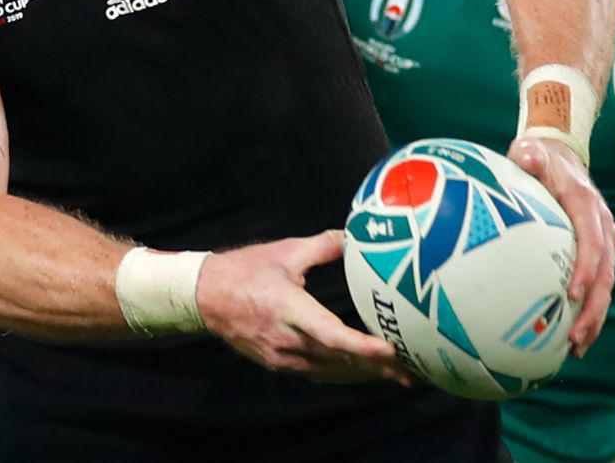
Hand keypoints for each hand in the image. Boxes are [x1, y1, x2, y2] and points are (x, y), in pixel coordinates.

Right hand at [195, 229, 411, 384]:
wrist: (204, 296)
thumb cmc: (242, 271)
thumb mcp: (283, 252)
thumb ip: (322, 246)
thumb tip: (354, 237)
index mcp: (289, 309)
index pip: (331, 334)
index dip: (362, 346)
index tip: (390, 350)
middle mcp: (287, 339)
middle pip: (339, 360)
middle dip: (376, 368)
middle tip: (410, 372)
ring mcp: (281, 356)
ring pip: (330, 372)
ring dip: (363, 376)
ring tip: (395, 377)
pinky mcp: (278, 363)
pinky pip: (317, 373)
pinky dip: (341, 375)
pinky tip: (360, 375)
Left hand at [508, 136, 614, 356]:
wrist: (560, 154)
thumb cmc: (538, 156)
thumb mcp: (531, 150)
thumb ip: (530, 155)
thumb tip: (526, 155)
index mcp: (586, 205)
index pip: (592, 241)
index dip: (586, 268)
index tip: (572, 294)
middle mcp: (602, 226)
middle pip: (605, 274)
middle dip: (593, 308)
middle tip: (574, 338)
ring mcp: (603, 241)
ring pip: (605, 286)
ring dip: (594, 318)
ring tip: (576, 347)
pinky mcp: (597, 252)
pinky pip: (596, 285)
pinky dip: (587, 310)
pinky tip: (569, 336)